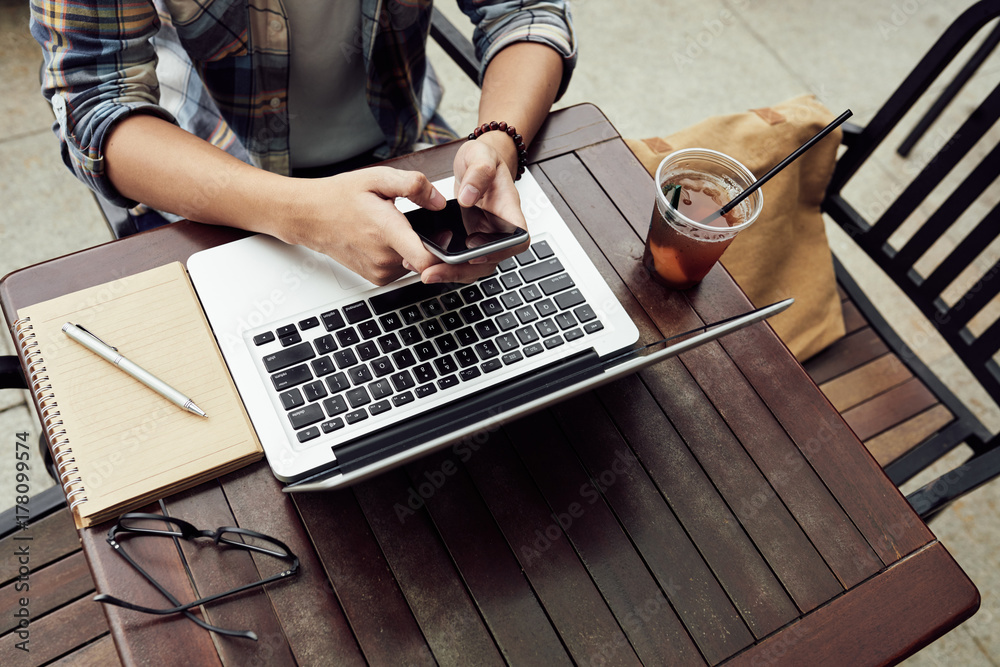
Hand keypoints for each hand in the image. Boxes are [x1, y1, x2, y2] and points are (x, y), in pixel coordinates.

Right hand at [281, 167, 519, 285]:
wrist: (308, 216)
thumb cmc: (339, 197)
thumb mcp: (377, 178)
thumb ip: (413, 185)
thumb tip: (439, 201)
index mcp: (387, 232)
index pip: (428, 260)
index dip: (447, 255)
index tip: (455, 244)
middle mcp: (384, 258)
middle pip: (426, 259)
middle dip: (430, 242)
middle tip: (419, 222)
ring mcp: (379, 272)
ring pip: (413, 264)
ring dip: (413, 248)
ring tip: (396, 226)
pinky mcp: (375, 278)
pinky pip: (400, 269)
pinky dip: (399, 255)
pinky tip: (385, 238)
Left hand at [428, 136, 527, 283]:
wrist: (475, 164)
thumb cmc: (484, 159)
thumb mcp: (481, 155)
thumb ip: (478, 173)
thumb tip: (468, 197)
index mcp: (509, 209)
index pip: (518, 239)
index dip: (500, 251)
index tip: (474, 250)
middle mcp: (500, 228)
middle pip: (491, 260)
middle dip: (463, 270)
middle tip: (435, 271)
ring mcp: (485, 237)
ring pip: (475, 266)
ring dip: (451, 273)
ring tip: (426, 273)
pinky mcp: (470, 240)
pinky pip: (462, 260)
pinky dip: (444, 265)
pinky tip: (424, 263)